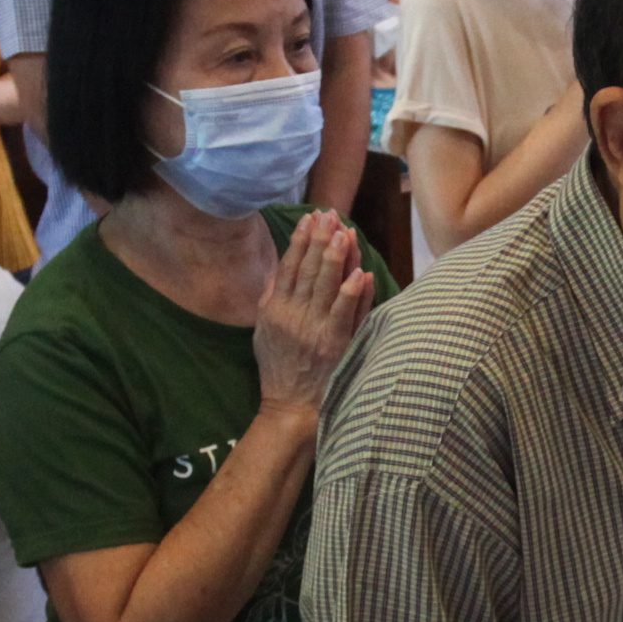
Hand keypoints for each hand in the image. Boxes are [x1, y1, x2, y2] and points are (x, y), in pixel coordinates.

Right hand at [248, 209, 374, 410]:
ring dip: (336, 258)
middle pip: (308, 270)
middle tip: (330, 215)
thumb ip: (270, 300)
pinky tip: (359, 273)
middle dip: (320, 239)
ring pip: (326, 286)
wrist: (289, 406)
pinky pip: (344, 314)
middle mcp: (292, 315)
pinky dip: (351, 293)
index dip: (300, 240)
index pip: (289, 267)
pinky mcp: (333, 345)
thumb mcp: (263, 332)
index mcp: (274, 309)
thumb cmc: (279, 369)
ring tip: (344, 233)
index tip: (309, 218)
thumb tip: (277, 271)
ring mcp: (314, 329)